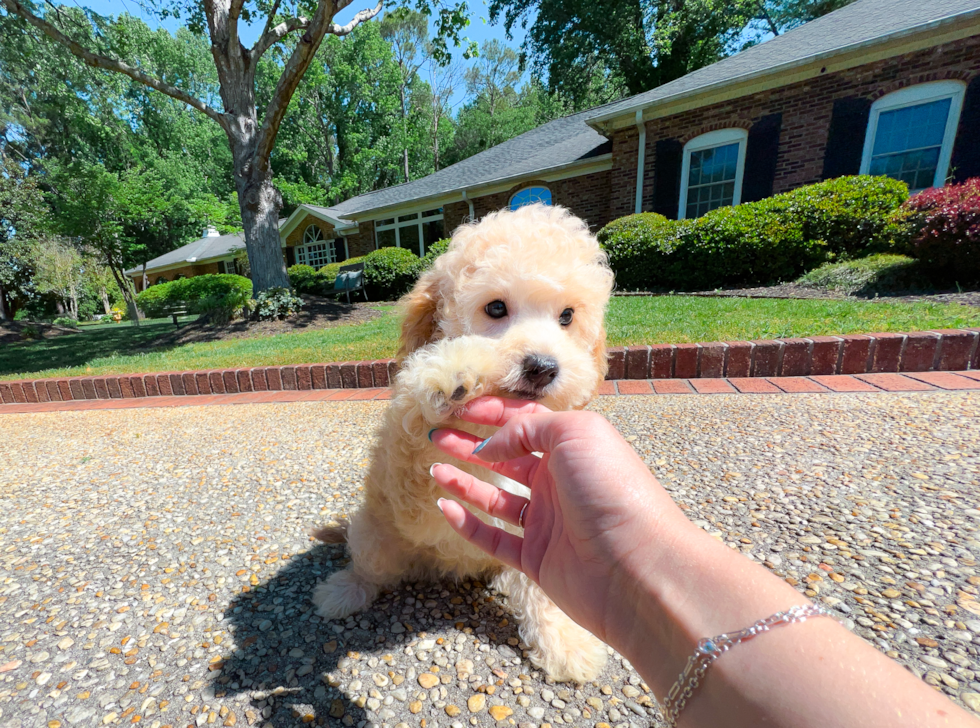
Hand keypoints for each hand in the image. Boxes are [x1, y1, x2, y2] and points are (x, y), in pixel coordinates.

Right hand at [428, 396, 695, 648]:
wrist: (638, 566)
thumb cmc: (614, 489)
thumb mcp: (575, 434)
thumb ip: (528, 428)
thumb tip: (490, 444)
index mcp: (573, 449)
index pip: (525, 423)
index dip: (491, 413)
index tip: (456, 407)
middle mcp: (560, 483)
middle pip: (506, 459)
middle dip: (470, 445)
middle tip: (436, 434)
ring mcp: (548, 523)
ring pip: (495, 498)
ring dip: (464, 482)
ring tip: (433, 467)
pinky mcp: (537, 559)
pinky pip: (493, 538)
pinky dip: (467, 523)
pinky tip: (445, 506)